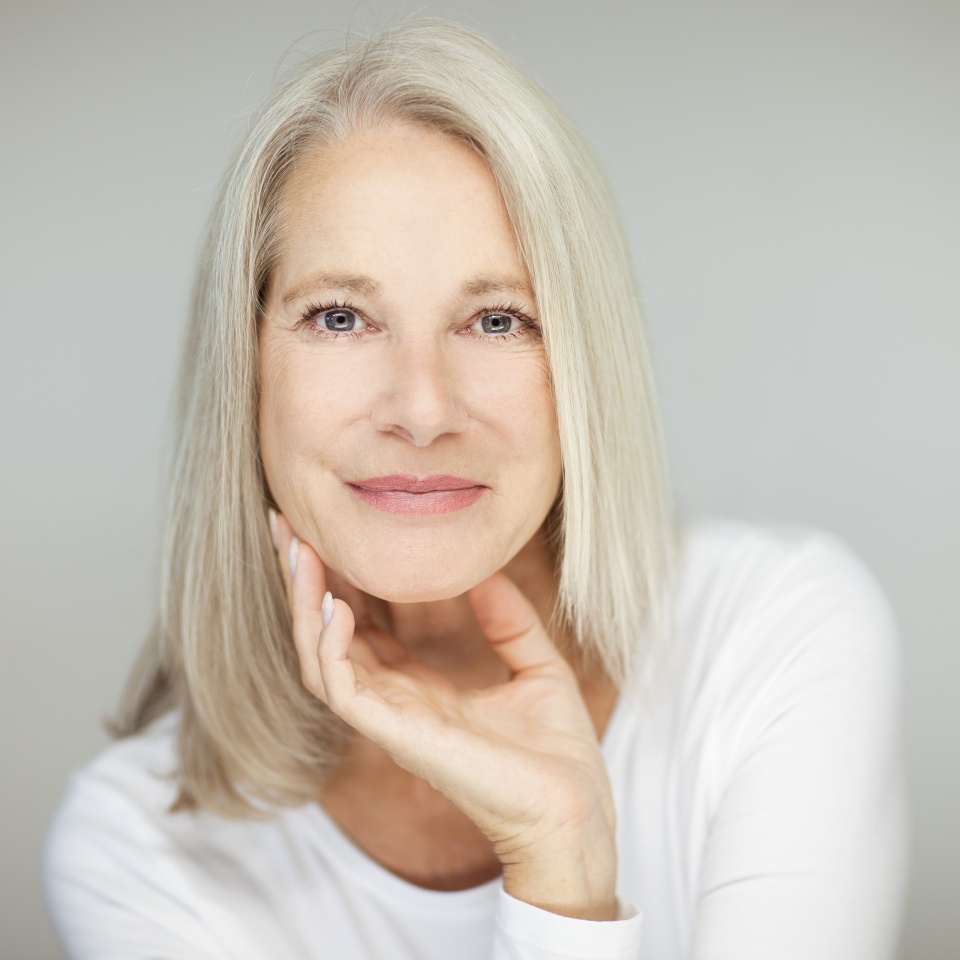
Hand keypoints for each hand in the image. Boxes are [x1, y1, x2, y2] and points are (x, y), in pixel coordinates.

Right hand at [270, 510, 617, 919]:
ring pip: (319, 658)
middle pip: (325, 635)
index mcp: (420, 687)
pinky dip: (330, 647)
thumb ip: (507, 619)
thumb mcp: (537, 665)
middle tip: (284, 525)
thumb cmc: (557, 753)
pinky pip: (343, 689)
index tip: (325, 530)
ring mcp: (391, 720)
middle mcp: (394, 701)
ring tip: (298, 551)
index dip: (339, 580)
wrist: (576, 811)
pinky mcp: (398, 736)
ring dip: (304, 605)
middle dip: (302, 582)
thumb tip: (487, 570)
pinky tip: (336, 605)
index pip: (360, 626)